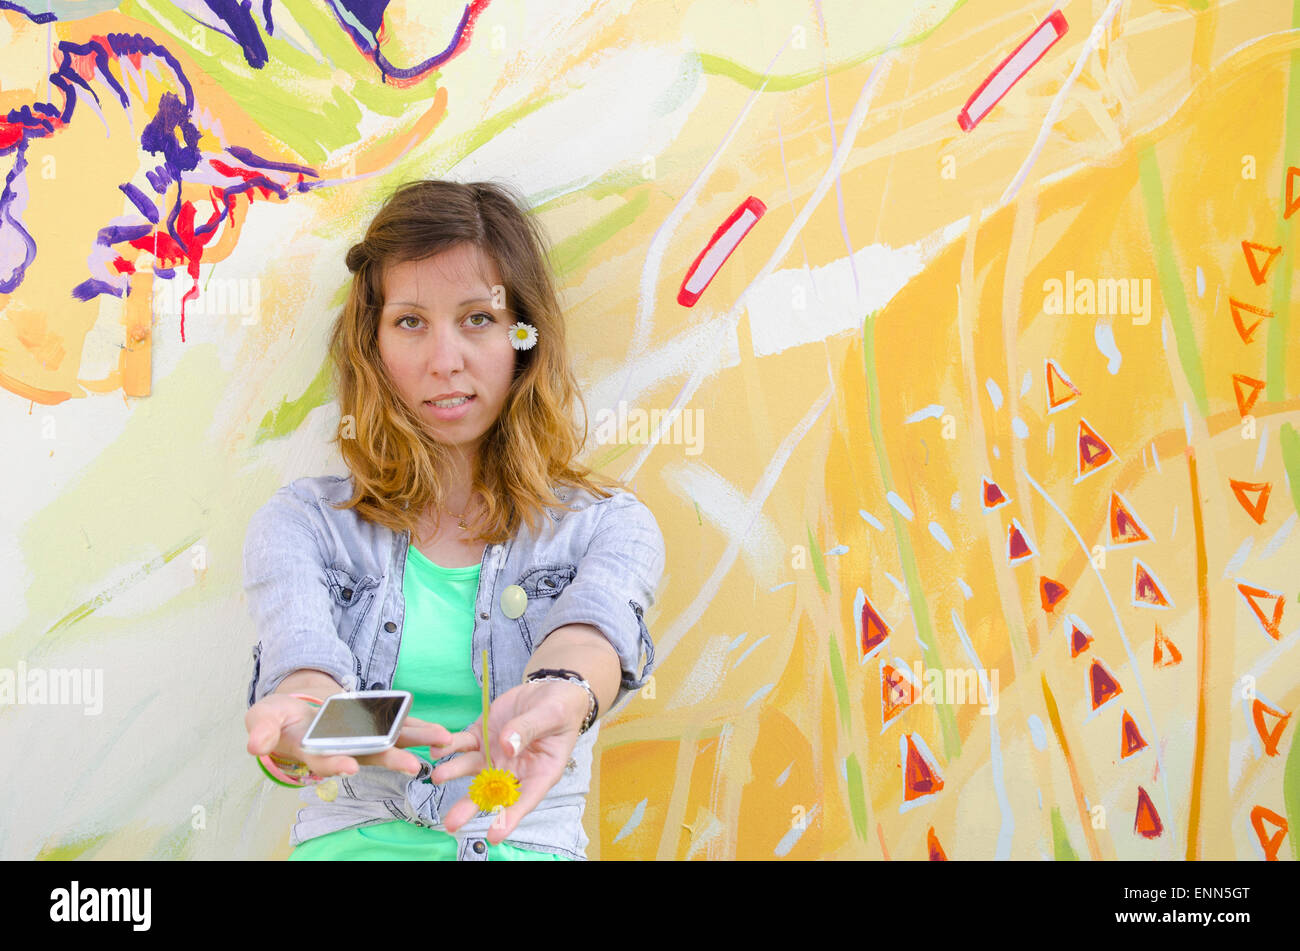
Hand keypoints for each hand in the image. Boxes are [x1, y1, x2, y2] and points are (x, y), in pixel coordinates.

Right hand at [245, 694, 457, 778]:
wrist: (296, 706)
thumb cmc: (278, 717)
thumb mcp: (263, 718)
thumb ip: (262, 731)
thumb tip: (254, 745)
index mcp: (315, 753)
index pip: (326, 762)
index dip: (336, 765)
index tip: (349, 766)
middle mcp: (343, 750)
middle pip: (369, 757)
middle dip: (392, 761)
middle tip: (414, 767)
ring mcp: (362, 738)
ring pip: (392, 743)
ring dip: (417, 743)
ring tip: (441, 742)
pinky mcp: (375, 724)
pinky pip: (399, 726)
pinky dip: (419, 727)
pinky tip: (440, 730)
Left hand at [430, 678, 589, 844]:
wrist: (547, 691)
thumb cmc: (559, 709)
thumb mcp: (551, 716)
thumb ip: (529, 729)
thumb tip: (508, 745)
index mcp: (539, 772)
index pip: (525, 798)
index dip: (510, 817)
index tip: (493, 836)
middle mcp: (513, 769)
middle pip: (491, 792)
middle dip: (470, 806)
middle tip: (451, 823)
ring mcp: (494, 754)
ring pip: (472, 769)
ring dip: (455, 773)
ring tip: (439, 776)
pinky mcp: (481, 737)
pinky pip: (463, 744)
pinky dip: (450, 747)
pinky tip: (438, 750)